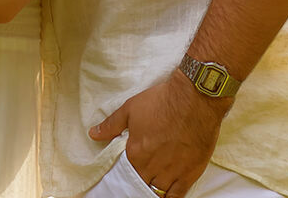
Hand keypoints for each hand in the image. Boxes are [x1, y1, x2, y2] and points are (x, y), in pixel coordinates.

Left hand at [88, 70, 229, 197]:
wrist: (194, 99)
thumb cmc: (161, 101)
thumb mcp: (130, 108)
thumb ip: (111, 125)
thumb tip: (93, 134)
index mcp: (136, 153)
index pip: (125, 174)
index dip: (124, 176)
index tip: (124, 177)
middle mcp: (152, 166)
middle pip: (141, 185)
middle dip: (138, 184)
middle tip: (138, 182)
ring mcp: (172, 172)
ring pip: (158, 192)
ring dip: (153, 191)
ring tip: (150, 187)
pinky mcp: (190, 173)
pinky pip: (178, 195)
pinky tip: (166, 196)